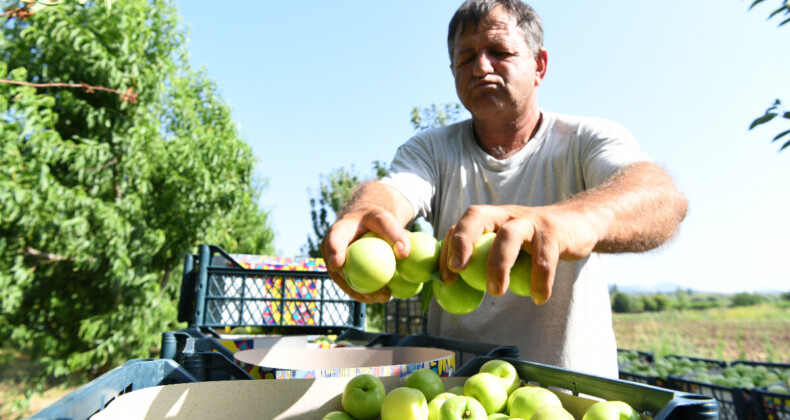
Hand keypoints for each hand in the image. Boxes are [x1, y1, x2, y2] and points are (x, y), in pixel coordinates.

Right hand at [320, 206, 410, 303]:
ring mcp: (334, 264)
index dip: (334, 252)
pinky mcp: (342, 274)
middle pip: (337, 268)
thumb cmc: (375, 220)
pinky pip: (352, 285)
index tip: (339, 264)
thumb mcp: (385, 220)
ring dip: (361, 292)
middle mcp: (330, 249)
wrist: (365, 224)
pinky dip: (366, 292)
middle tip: (370, 291)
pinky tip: (382, 297)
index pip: (333, 240)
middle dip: (350, 282)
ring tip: (384, 296)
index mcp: (337, 231)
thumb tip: (404, 254)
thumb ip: (395, 233)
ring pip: (344, 281)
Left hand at [439, 204, 600, 304]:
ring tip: (497, 292)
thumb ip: (484, 261)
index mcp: (491, 217)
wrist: (578, 225)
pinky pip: (544, 258)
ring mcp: (531, 220)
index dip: (450, 247)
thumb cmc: (534, 244)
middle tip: (459, 269)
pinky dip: (540, 282)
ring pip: (509, 236)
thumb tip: (455, 288)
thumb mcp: (508, 247)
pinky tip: (538, 298)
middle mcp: (507, 213)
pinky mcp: (554, 231)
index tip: (446, 276)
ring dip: (499, 265)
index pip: (463, 224)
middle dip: (463, 241)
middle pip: (478, 217)